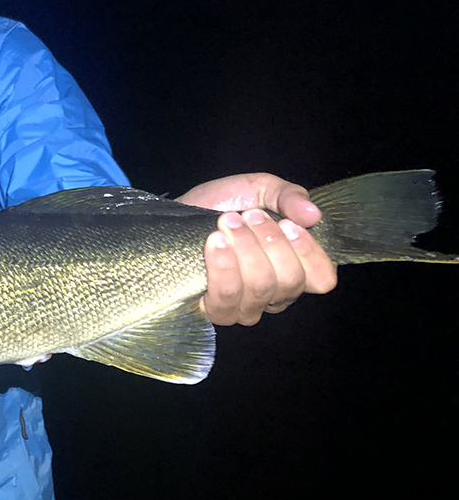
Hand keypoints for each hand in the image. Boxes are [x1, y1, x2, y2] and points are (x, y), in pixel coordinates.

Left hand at [177, 173, 337, 325]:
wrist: (177, 214)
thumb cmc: (223, 205)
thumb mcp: (260, 189)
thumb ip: (289, 197)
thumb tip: (313, 215)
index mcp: (294, 268)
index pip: (322, 279)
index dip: (310, 253)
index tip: (287, 224)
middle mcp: (274, 294)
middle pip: (290, 281)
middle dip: (269, 241)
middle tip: (249, 215)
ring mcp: (245, 307)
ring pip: (260, 287)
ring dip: (245, 248)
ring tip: (227, 222)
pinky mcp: (215, 310)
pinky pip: (227, 296)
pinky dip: (224, 265)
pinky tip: (214, 241)